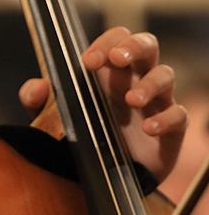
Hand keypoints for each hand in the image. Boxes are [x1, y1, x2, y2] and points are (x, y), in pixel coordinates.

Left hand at [18, 27, 187, 181]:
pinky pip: (178, 114)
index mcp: (108, 71)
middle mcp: (134, 80)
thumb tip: (37, 87)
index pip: (115, 40)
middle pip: (147, 45)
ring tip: (131, 100)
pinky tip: (149, 128)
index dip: (105, 43)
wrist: (100, 174)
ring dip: (150, 83)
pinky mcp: (170, 129)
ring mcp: (154, 103)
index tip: (89, 61)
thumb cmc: (80, 134)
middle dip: (134, 46)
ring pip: (166, 75)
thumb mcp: (50, 116)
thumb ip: (38, 100)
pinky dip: (166, 118)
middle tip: (117, 59)